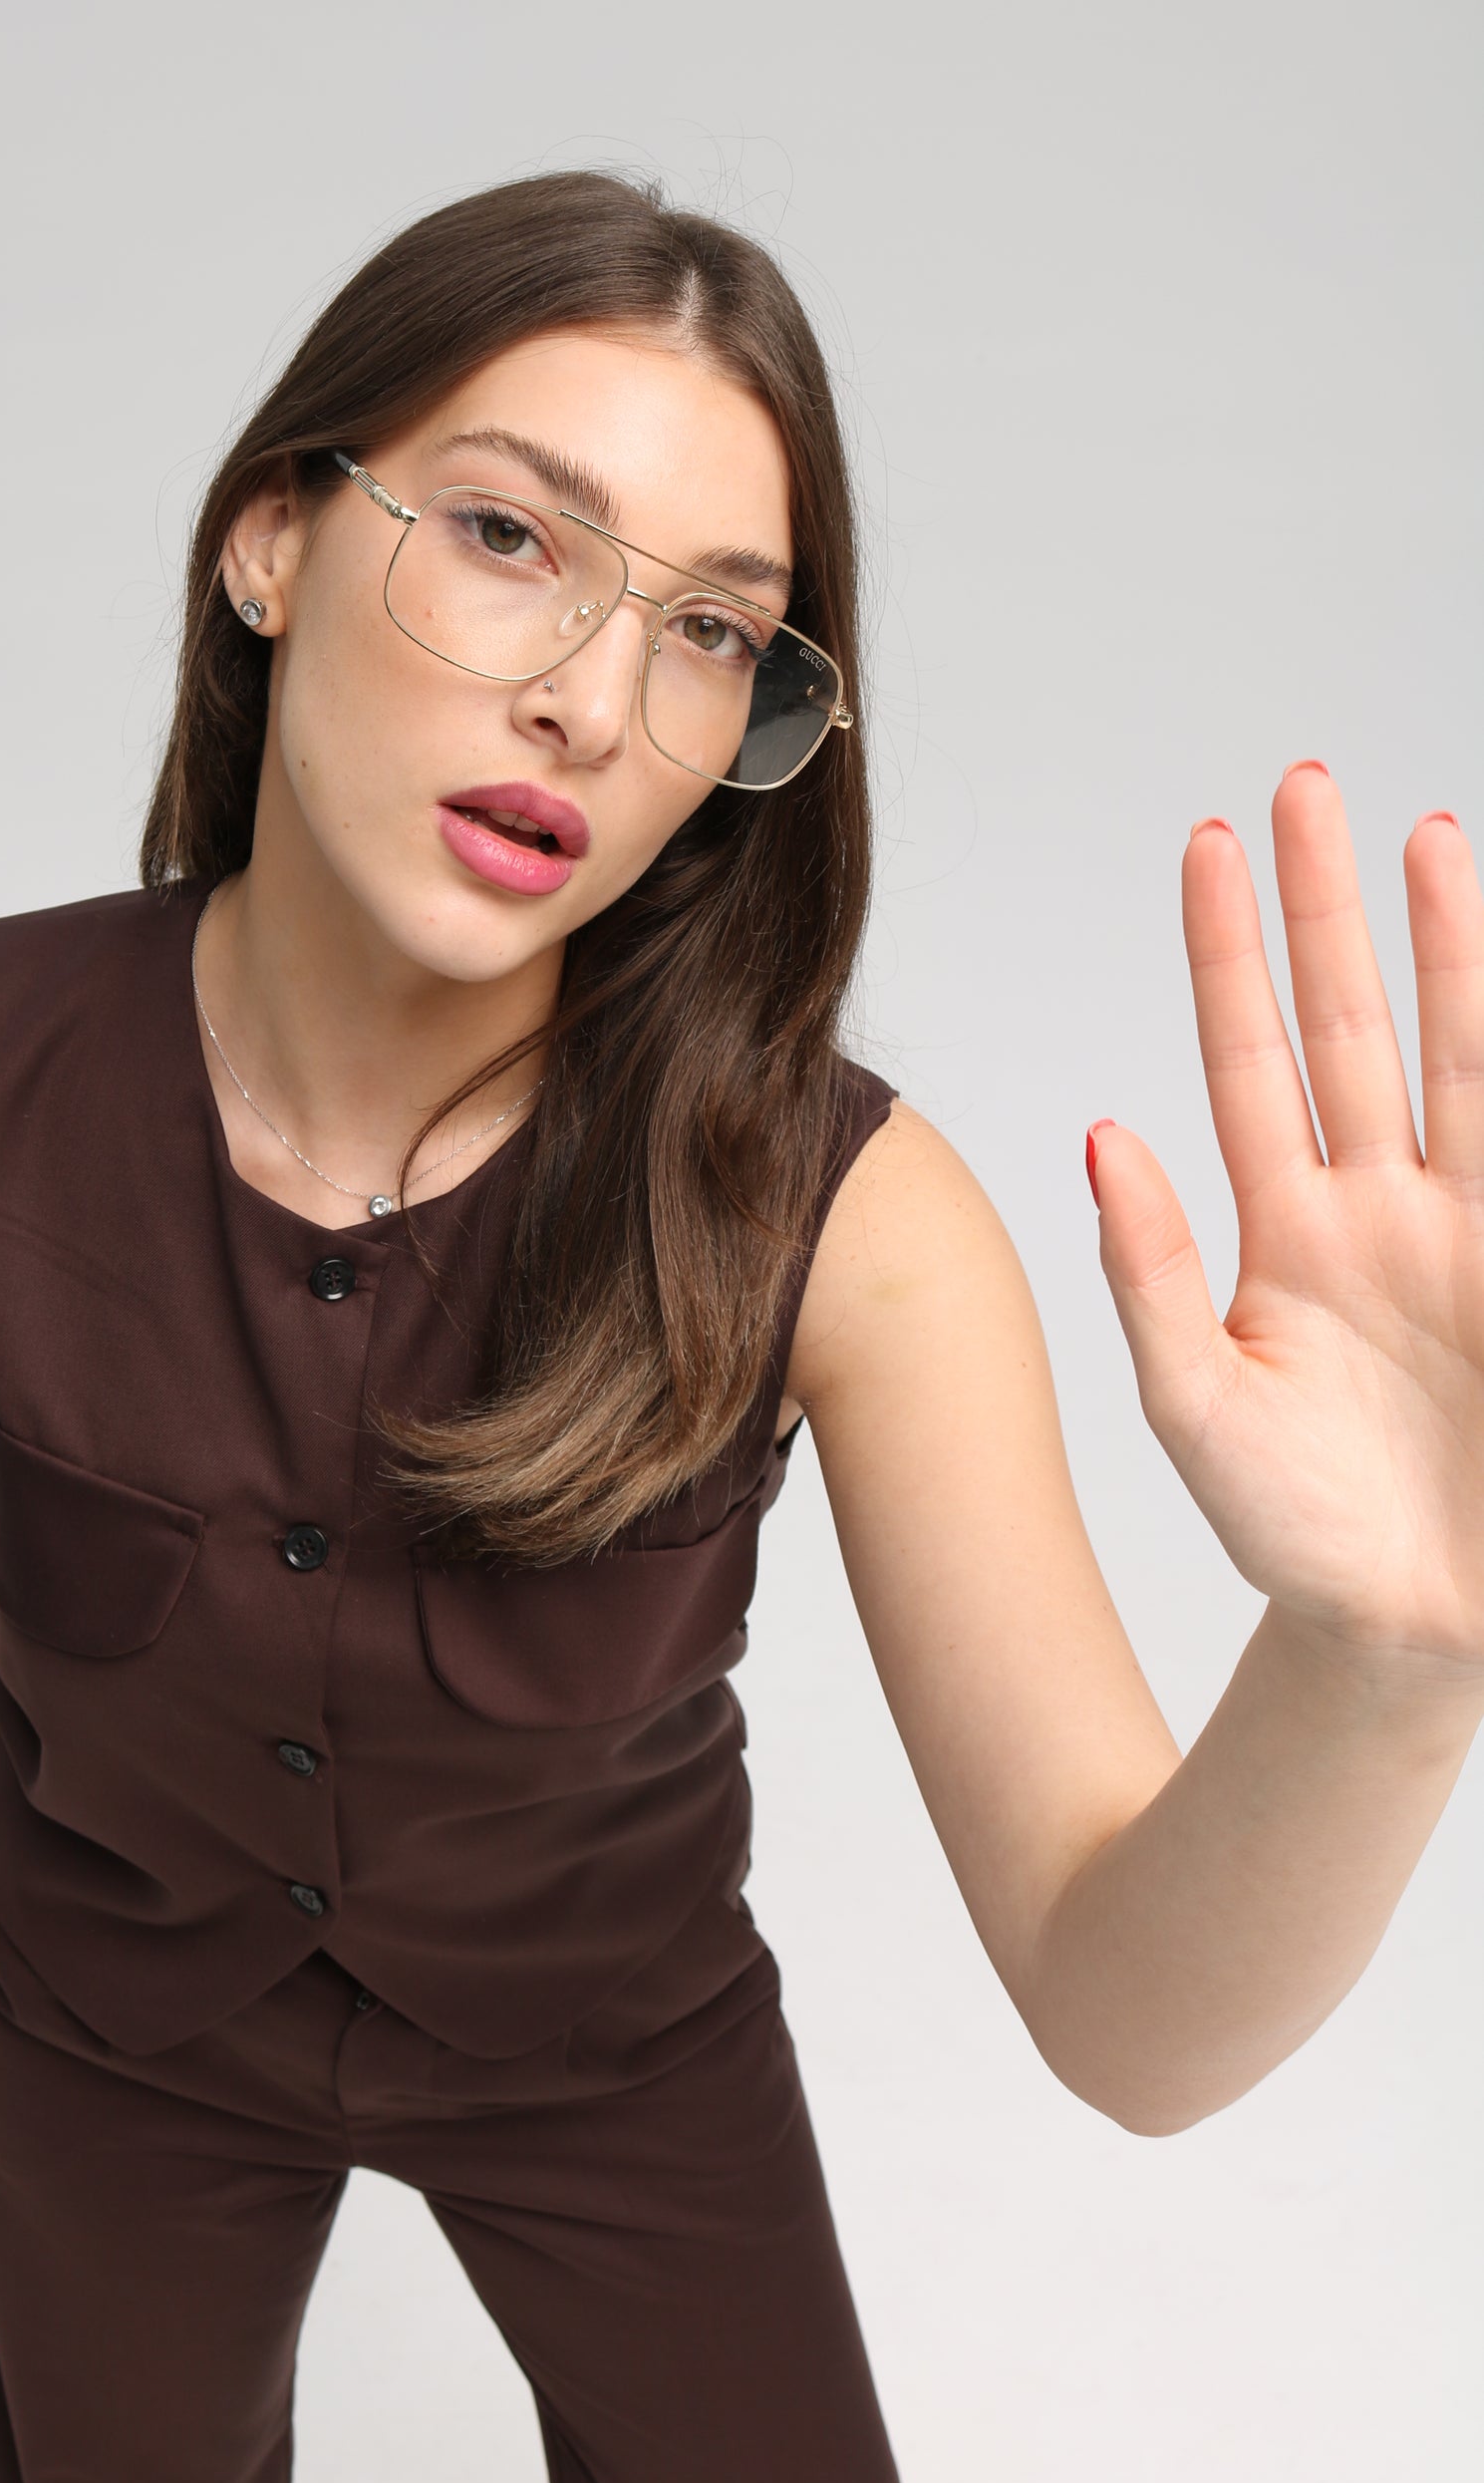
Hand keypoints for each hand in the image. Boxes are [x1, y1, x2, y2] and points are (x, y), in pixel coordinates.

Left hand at [1090, 763, 1483, 1672]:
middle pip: (1350, 1025)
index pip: (1248, 1061)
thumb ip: (1151, 1272)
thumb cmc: (1293, 1532)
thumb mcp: (1195, 1407)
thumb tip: (1098, 1135)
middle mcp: (1376, 1210)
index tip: (1209, 844)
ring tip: (1427, 838)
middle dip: (1330, 909)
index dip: (1229, 955)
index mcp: (1283, 1236)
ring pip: (1454, 1057)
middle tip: (1308, 783)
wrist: (1410, 1635)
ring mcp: (1463, 1232)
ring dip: (1447, 949)